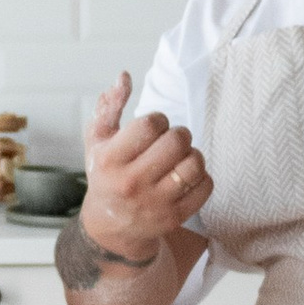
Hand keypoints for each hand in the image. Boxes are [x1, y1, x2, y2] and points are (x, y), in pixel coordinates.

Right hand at [78, 71, 212, 262]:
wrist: (110, 227)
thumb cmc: (105, 175)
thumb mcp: (98, 140)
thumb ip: (109, 106)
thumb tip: (124, 77)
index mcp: (110, 160)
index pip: (150, 125)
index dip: (159, 120)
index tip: (155, 127)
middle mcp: (132, 183)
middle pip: (176, 142)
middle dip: (179, 135)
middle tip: (172, 141)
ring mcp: (154, 203)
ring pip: (194, 164)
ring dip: (193, 155)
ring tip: (181, 158)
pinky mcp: (174, 217)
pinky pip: (205, 186)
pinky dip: (202, 177)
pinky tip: (187, 177)